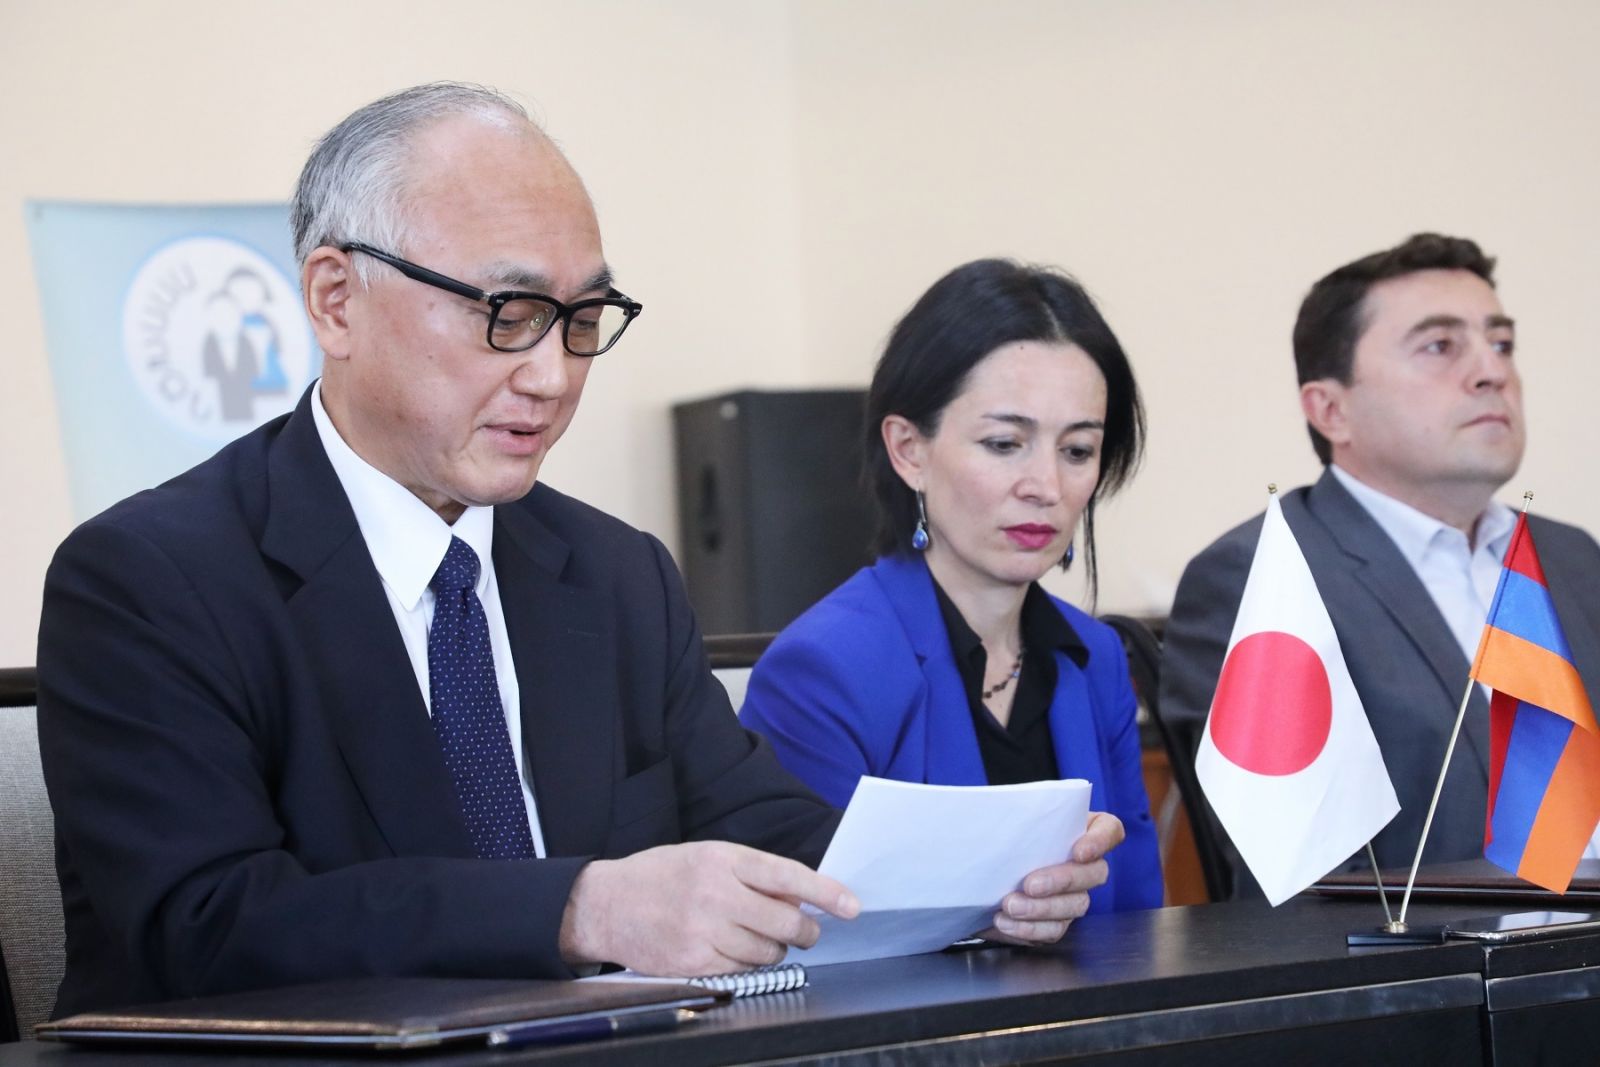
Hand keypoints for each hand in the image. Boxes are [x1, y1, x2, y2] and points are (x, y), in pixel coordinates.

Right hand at [558, 841, 859, 975]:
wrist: (605, 904)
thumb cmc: (661, 876)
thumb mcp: (708, 857)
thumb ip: (753, 875)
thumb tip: (800, 899)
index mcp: (723, 859)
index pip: (788, 876)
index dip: (825, 892)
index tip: (851, 905)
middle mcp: (716, 893)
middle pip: (786, 922)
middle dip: (807, 931)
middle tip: (807, 931)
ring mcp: (705, 930)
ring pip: (769, 952)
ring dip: (775, 949)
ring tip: (753, 935)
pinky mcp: (695, 961)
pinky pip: (742, 970)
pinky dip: (747, 963)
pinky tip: (730, 948)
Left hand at [982, 810, 1124, 944]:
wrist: (988, 868)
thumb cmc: (1005, 835)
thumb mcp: (1010, 818)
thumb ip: (1016, 814)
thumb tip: (1002, 819)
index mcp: (1083, 830)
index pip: (1109, 830)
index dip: (1100, 841)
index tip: (1079, 851)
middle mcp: (1086, 864)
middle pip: (1094, 873)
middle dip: (1062, 881)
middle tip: (1030, 885)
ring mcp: (1075, 895)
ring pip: (1074, 905)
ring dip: (1041, 909)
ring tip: (1010, 906)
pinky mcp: (1058, 920)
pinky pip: (1053, 929)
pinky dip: (1028, 928)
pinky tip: (1005, 921)